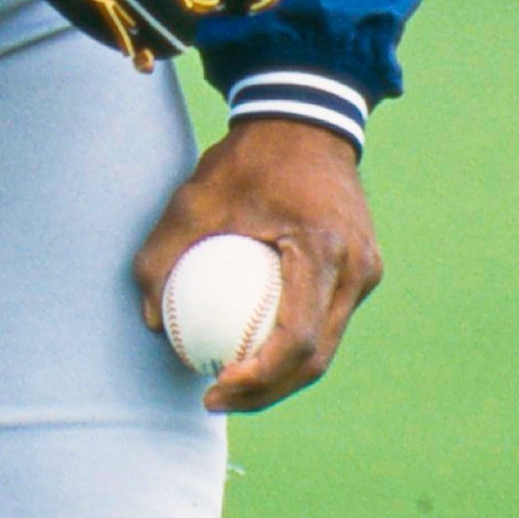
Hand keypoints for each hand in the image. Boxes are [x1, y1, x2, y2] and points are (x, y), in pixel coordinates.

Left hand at [135, 116, 379, 414]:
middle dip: (266, 392)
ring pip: (325, 346)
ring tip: (228, 385)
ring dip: (280, 374)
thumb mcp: (191, 199)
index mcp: (323, 251)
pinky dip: (290, 344)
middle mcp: (357, 269)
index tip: (212, 388)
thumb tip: (152, 323)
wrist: (305, 117)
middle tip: (215, 400)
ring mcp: (366, 271)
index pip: (296, 339)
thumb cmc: (247, 158)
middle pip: (316, 358)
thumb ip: (161, 257)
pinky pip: (326, 321)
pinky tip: (247, 349)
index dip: (256, 378)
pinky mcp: (362, 270)